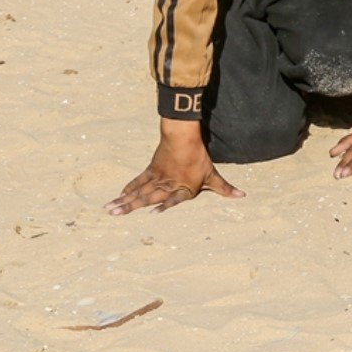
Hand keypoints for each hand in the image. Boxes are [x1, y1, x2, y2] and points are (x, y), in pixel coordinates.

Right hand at [106, 121, 242, 214]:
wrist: (183, 137)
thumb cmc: (199, 158)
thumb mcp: (213, 175)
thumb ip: (224, 189)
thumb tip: (242, 196)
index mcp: (183, 188)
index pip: (173, 199)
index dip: (164, 207)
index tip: (152, 214)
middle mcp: (167, 185)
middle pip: (147, 197)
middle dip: (130, 207)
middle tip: (113, 214)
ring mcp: (157, 178)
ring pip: (138, 191)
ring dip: (123, 200)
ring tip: (109, 209)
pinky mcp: (151, 170)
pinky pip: (138, 181)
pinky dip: (128, 188)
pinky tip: (118, 195)